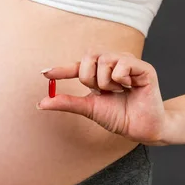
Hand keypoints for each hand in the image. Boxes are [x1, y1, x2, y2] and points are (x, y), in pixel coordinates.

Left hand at [37, 50, 168, 144]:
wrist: (141, 129)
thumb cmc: (119, 117)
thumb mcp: (89, 108)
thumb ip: (67, 103)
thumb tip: (41, 103)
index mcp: (99, 72)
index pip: (77, 66)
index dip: (61, 69)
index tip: (44, 73)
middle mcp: (113, 63)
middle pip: (89, 56)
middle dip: (88, 77)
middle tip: (99, 91)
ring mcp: (128, 63)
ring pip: (104, 59)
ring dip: (105, 81)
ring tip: (117, 91)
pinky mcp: (143, 67)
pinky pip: (122, 64)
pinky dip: (120, 79)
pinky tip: (129, 87)